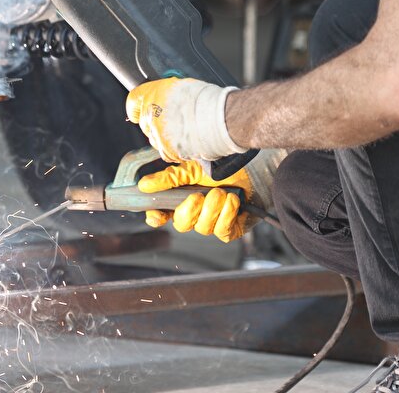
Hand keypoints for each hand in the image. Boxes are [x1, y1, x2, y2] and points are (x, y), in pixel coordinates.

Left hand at [125, 78, 244, 162]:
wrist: (222, 119)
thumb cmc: (209, 100)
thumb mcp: (184, 87)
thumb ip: (168, 94)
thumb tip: (166, 99)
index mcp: (154, 94)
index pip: (133, 100)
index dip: (136, 107)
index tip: (136, 111)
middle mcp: (152, 114)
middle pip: (144, 122)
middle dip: (155, 123)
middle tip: (173, 121)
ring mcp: (159, 134)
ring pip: (154, 139)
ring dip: (164, 138)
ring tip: (183, 132)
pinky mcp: (169, 150)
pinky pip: (166, 153)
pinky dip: (173, 149)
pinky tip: (185, 143)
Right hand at [137, 160, 255, 242]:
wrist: (255, 169)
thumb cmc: (223, 167)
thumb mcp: (192, 168)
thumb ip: (169, 178)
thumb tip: (144, 185)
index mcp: (182, 198)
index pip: (162, 214)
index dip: (156, 217)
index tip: (157, 215)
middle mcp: (196, 213)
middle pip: (182, 224)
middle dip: (189, 211)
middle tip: (198, 196)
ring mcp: (213, 222)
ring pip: (203, 227)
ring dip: (212, 209)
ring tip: (221, 192)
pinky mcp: (230, 229)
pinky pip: (221, 231)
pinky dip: (226, 215)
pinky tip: (232, 201)